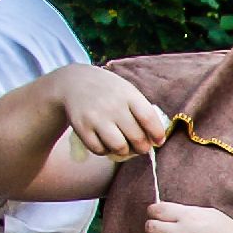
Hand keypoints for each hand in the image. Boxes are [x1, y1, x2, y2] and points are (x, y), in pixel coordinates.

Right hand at [56, 66, 173, 158]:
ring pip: (119, 147)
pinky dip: (105, 151)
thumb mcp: (127, 92)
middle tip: (140, 147)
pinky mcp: (81, 127)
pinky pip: (99, 150)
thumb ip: (142, 111)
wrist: (74, 82)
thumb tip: (156, 139)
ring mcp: (96, 117)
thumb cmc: (109, 91)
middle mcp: (113, 106)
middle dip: (142, 148)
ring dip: (124, 151)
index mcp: (128, 95)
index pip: (149, 118)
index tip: (158, 141)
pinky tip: (106, 143)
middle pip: (136, 138)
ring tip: (123, 145)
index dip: (157, 134)